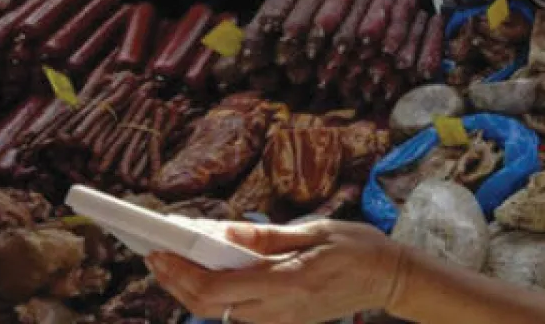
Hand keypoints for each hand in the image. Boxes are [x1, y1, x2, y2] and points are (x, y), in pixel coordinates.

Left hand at [147, 219, 403, 323]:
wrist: (390, 279)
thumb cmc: (358, 247)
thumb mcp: (314, 230)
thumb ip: (265, 237)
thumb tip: (221, 234)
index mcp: (287, 282)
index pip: (216, 289)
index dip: (181, 273)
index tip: (159, 251)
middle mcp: (278, 310)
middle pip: (209, 306)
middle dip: (175, 281)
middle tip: (154, 254)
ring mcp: (281, 321)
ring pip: (220, 312)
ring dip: (192, 289)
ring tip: (173, 260)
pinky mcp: (284, 323)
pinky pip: (239, 313)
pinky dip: (216, 295)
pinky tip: (207, 273)